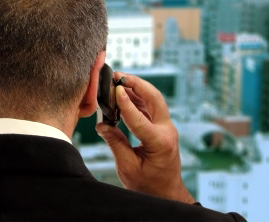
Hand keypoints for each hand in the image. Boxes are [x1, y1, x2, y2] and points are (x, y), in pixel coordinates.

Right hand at [96, 72, 194, 203]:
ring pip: (154, 99)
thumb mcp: (128, 167)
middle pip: (154, 98)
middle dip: (137, 84)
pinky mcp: (162, 126)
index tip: (114, 90)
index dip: (125, 103)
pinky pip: (151, 106)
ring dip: (137, 88)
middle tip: (119, 76)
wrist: (166, 192)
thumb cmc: (149, 185)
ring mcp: (166, 127)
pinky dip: (138, 97)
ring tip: (119, 80)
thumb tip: (101, 125)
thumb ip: (115, 143)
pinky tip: (123, 93)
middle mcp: (167, 131)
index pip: (140, 118)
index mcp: (160, 143)